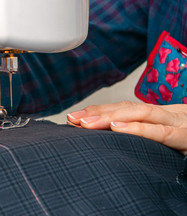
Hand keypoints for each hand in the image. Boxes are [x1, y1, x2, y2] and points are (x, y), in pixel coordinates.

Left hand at [67, 101, 186, 151]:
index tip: (75, 117)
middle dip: (97, 112)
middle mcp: (168, 114)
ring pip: (141, 113)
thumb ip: (149, 136)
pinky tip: (118, 128)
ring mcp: (179, 121)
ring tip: (85, 123)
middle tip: (72, 119)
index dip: (99, 111)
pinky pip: (162, 131)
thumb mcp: (170, 137)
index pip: (125, 109)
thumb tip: (116, 139)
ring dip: (110, 117)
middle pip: (127, 108)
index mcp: (162, 115)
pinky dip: (139, 128)